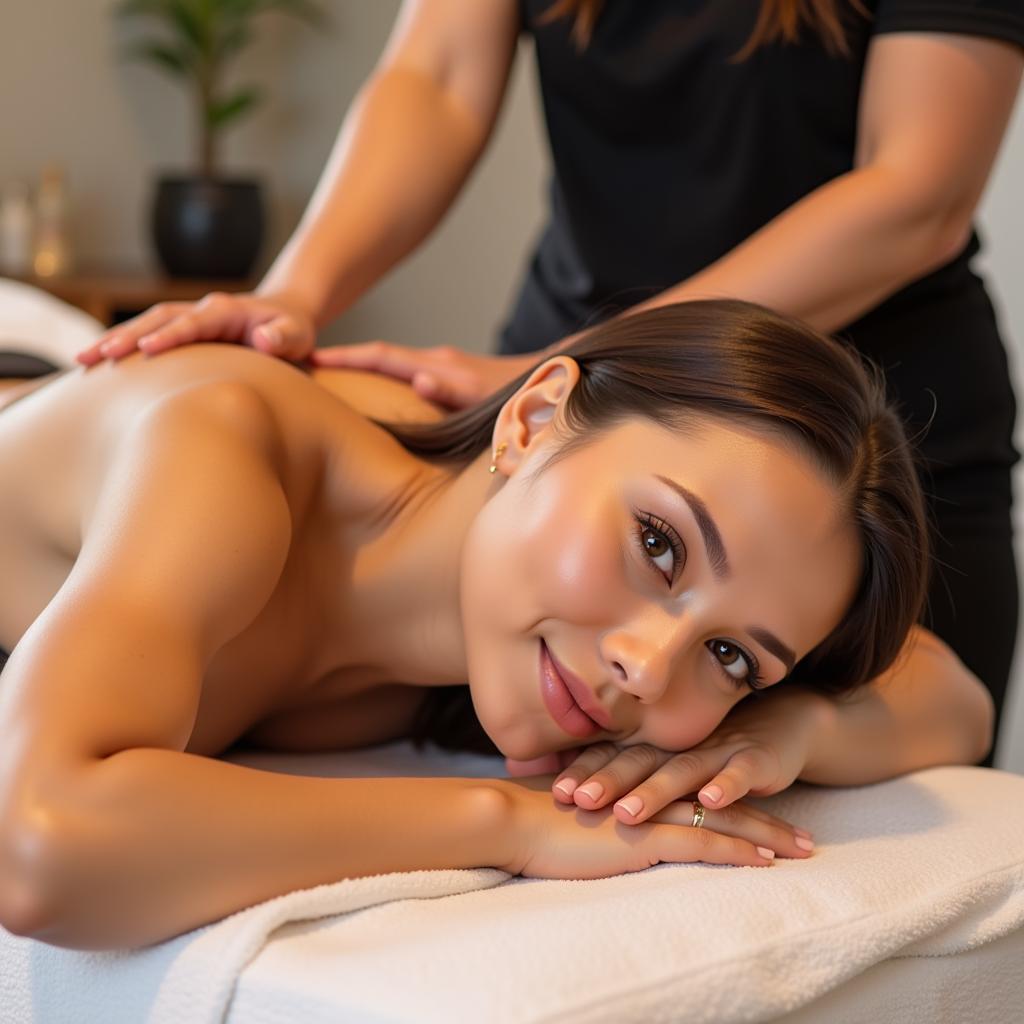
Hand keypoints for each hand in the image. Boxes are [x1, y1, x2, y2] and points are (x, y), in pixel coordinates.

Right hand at [76, 291, 316, 365]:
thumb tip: (261, 339)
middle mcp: (201, 311)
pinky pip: (148, 336)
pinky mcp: (182, 331)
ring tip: (83, 361)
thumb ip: (283, 337)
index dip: (169, 336)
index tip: (145, 349)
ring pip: (144, 325)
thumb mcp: (297, 334)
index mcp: (224, 311)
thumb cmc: (293, 330)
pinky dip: (123, 347)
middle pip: (156, 320)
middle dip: (125, 337)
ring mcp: (189, 319)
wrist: (285, 316)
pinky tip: (99, 366)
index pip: (192, 324)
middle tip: (95, 357)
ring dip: (114, 341)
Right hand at [310, 341, 537, 408]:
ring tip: (319, 378)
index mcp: (441, 369)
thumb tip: (419, 378)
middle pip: (378, 356)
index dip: (345, 358)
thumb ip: (457, 391)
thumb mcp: (492, 399)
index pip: (382, 358)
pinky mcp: (449, 375)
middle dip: (338, 359)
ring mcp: (443, 367)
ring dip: (358, 367)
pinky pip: (405, 371)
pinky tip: (366, 389)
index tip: (306, 357)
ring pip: (390, 363)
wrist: (557, 378)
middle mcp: (437, 363)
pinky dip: (381, 374)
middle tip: (293, 366)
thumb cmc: (526, 398)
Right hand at [499, 775, 791, 878]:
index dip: (736, 802)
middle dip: (769, 821)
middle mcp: (656, 792)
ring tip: (804, 849)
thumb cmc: (538, 819)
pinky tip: (765, 861)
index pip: (701, 792)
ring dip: (768, 835)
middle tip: (805, 837)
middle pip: (725, 802)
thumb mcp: (582, 813)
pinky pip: (704, 841)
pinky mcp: (648, 834)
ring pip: (725, 819)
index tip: (767, 814)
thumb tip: (611, 822)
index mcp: (644, 785)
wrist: (516, 819)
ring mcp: (655, 811)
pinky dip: (737, 850)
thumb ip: (604, 811)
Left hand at [547, 689, 828, 845]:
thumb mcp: (671, 763)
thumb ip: (631, 776)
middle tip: (577, 801)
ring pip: (682, 770)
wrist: (782, 726)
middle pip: (639, 762)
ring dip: (655, 791)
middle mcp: (682, 746)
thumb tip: (572, 788)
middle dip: (607, 781)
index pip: (614, 757)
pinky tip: (709, 801)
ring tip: (627, 813)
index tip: (555, 791)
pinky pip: (739, 775)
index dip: (586, 772)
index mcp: (658, 746)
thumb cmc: (715, 752)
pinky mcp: (755, 761)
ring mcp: (718, 751)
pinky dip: (725, 786)